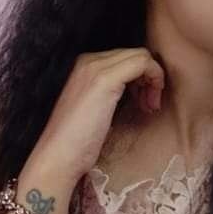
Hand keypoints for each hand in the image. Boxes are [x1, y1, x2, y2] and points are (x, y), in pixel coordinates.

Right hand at [23, 48, 164, 188]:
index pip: (125, 56)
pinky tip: (148, 105)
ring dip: (154, 80)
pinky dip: (155, 80)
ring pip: (142, 56)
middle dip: (150, 78)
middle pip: (135, 54)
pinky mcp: (104, 79)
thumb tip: (138, 85)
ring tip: (149, 107)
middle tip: (149, 105)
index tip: (144, 102)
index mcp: (83, 64)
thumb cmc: (77, 142)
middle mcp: (87, 60)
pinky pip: (142, 63)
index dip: (141, 77)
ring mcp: (94, 67)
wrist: (57, 159)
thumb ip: (111, 89)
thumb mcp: (96, 106)